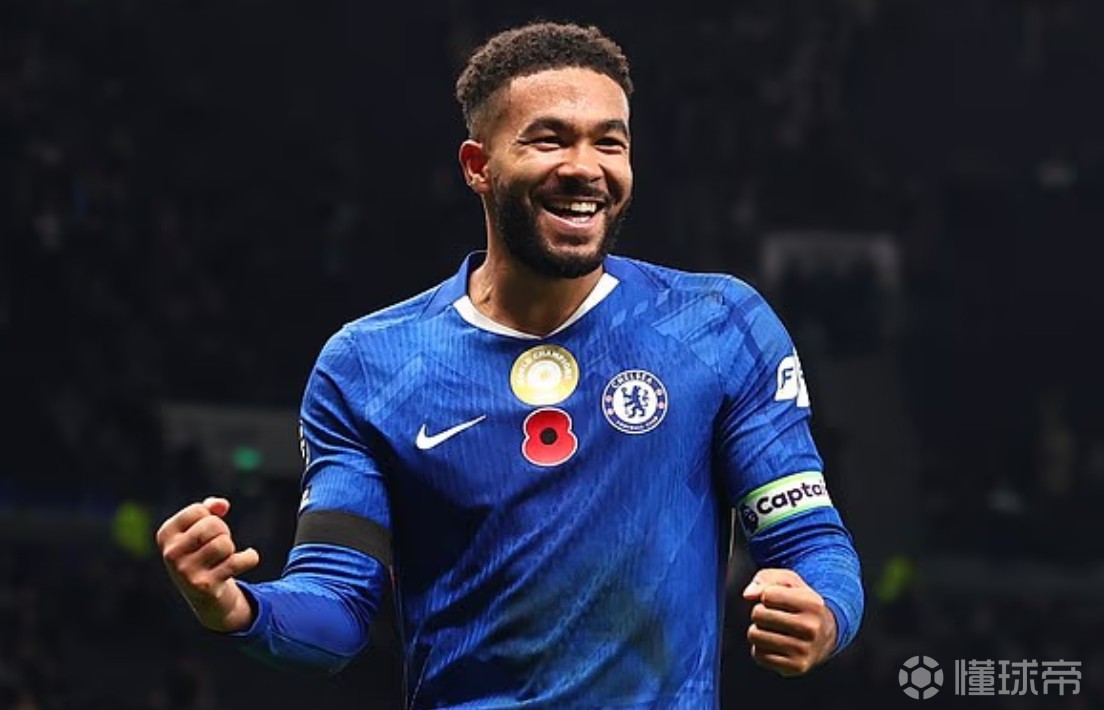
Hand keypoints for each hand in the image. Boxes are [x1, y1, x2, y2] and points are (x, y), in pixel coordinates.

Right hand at [156, 496, 260, 632]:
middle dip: (223, 532)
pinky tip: (249, 557)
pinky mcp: (205, 586)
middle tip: (218, 546)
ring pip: (223, 544)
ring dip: (231, 548)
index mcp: (165, 535)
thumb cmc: (202, 554)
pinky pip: (237, 561)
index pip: (198, 511)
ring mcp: (185, 572)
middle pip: (212, 525)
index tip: (207, 531)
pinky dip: (250, 557)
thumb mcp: (200, 528)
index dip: (210, 517)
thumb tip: (222, 505)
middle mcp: (171, 554)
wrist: (205, 595)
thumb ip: (210, 509)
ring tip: (223, 557)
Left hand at [741, 568, 837, 676]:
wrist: (826, 634)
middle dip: (759, 612)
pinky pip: (758, 655)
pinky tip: (774, 644)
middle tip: (772, 616)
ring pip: (755, 635)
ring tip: (773, 630)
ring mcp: (804, 650)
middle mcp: (811, 628)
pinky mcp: (796, 667)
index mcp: (812, 604)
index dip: (767, 596)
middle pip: (758, 615)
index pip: (767, 595)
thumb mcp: (788, 582)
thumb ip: (765, 579)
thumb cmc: (800, 603)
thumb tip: (748, 595)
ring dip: (758, 630)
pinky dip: (761, 648)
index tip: (778, 601)